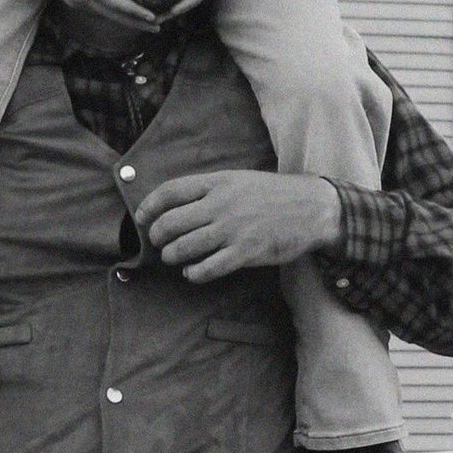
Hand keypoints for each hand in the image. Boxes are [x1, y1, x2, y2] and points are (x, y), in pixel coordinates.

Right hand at [10, 0, 154, 32]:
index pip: (113, 1)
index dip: (134, 11)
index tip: (152, 17)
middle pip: (113, 14)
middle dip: (136, 22)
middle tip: (159, 28)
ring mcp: (75, 1)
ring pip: (106, 15)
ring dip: (127, 21)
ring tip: (148, 25)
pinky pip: (99, 12)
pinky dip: (115, 16)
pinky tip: (126, 16)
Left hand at [137, 168, 342, 281]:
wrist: (312, 208)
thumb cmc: (273, 195)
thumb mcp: (239, 180)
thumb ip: (209, 190)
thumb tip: (175, 205)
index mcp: (218, 183)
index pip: (170, 192)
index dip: (148, 207)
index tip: (141, 218)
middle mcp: (221, 205)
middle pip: (170, 223)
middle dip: (156, 236)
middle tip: (158, 243)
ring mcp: (233, 230)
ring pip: (184, 248)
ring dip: (172, 256)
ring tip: (174, 258)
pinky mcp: (245, 252)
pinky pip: (208, 268)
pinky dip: (193, 273)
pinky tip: (192, 272)